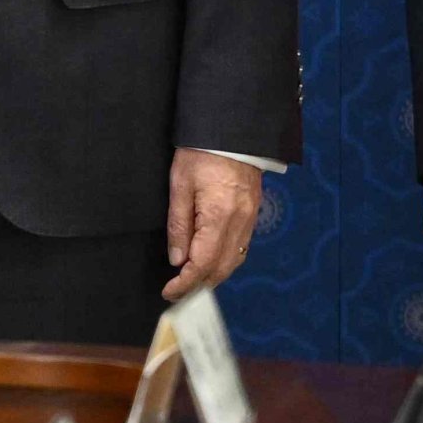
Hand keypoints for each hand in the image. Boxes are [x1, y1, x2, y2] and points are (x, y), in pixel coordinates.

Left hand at [165, 151, 263, 299]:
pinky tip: (212, 261)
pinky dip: (226, 261)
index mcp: (219, 216)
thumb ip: (179, 225)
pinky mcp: (253, 213)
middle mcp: (239, 223)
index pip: (202, 264)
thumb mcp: (180, 184)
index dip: (184, 283)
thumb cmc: (202, 151)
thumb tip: (177, 259)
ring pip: (234, 261)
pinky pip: (241, 247)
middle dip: (199, 285)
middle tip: (177, 292)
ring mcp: (250, 219)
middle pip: (221, 268)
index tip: (169, 291)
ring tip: (192, 282)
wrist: (233, 130)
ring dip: (213, 276)